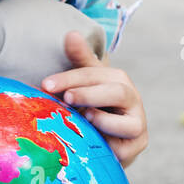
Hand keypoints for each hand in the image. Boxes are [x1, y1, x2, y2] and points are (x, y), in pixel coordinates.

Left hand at [39, 30, 147, 167]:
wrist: (109, 135)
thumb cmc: (93, 103)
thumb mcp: (85, 81)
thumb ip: (79, 59)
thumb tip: (71, 34)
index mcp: (118, 79)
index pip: (94, 74)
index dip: (70, 78)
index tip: (46, 84)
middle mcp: (132, 99)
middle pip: (117, 92)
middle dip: (89, 94)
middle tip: (66, 98)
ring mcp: (137, 124)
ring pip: (129, 123)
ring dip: (104, 121)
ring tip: (84, 119)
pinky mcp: (136, 146)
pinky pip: (125, 148)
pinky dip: (108, 145)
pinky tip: (93, 143)